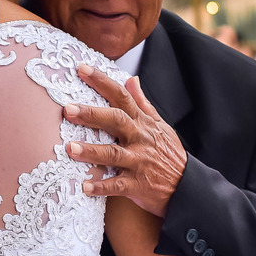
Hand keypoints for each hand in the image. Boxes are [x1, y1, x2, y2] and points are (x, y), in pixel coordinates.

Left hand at [64, 64, 186, 216]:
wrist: (187, 186)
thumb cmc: (167, 153)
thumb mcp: (159, 125)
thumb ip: (142, 103)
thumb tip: (131, 79)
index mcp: (142, 122)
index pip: (121, 96)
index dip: (102, 81)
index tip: (81, 68)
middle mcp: (140, 138)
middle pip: (116, 120)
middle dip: (92, 114)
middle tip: (68, 109)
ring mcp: (139, 162)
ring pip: (114, 154)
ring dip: (91, 151)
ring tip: (69, 148)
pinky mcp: (137, 185)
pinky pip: (117, 185)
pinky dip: (101, 186)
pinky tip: (84, 187)